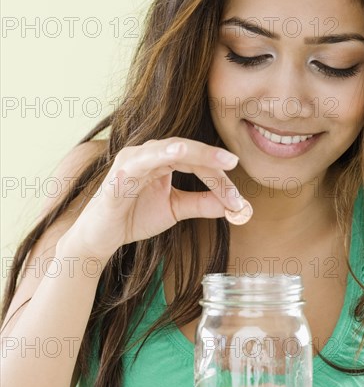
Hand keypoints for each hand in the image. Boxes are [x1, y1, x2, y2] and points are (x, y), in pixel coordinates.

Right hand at [58, 137, 247, 262]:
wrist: (101, 237)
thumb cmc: (133, 217)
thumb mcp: (175, 209)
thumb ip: (201, 203)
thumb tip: (231, 205)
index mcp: (161, 160)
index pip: (196, 161)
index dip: (218, 177)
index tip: (237, 199)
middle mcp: (148, 154)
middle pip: (187, 150)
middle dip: (212, 160)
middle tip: (235, 165)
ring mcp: (133, 160)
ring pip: (169, 149)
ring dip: (196, 153)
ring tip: (218, 157)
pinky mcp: (120, 174)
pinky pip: (141, 160)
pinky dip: (159, 155)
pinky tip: (177, 153)